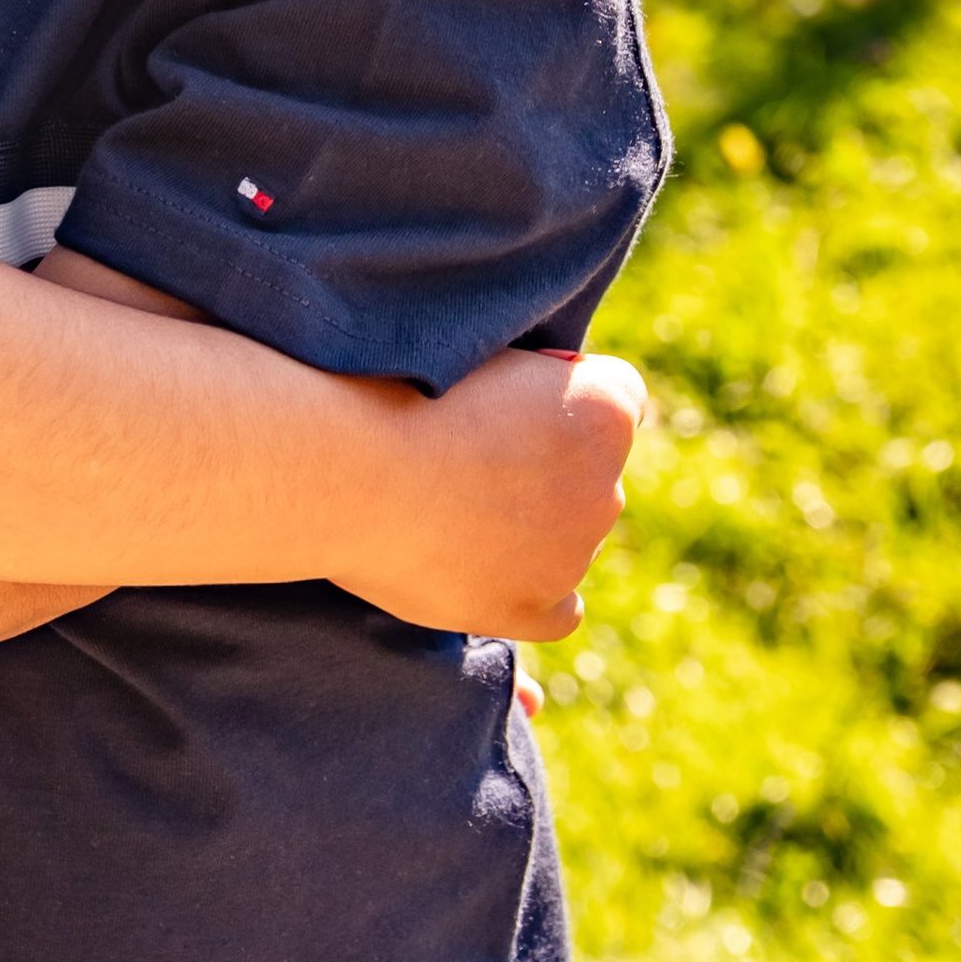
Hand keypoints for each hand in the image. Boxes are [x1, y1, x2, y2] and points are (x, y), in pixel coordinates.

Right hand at [380, 346, 645, 645]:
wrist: (342, 468)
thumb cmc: (395, 392)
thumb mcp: (480, 352)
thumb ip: (538, 383)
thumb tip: (545, 414)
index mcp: (606, 411)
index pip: (618, 395)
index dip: (559, 393)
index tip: (505, 398)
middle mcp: (607, 488)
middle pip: (592, 472)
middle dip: (546, 465)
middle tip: (462, 457)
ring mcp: (572, 556)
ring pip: (570, 537)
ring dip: (530, 526)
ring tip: (445, 509)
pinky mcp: (532, 610)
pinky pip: (560, 609)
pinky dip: (532, 593)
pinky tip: (485, 570)